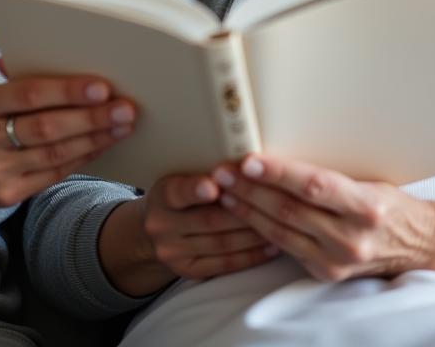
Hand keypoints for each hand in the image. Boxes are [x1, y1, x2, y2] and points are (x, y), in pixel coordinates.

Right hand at [0, 74, 134, 215]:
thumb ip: (18, 84)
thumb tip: (71, 71)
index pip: (28, 95)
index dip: (67, 91)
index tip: (102, 87)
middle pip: (46, 129)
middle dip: (91, 118)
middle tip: (125, 109)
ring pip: (53, 155)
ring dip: (94, 140)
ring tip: (122, 127)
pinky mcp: (3, 196)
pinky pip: (50, 175)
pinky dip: (79, 159)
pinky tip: (99, 146)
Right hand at [98, 173, 277, 295]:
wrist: (155, 230)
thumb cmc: (180, 195)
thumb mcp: (179, 177)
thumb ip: (205, 175)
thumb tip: (243, 164)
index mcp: (161, 195)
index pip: (178, 192)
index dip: (196, 189)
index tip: (213, 185)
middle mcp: (162, 225)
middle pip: (209, 220)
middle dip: (243, 211)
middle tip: (272, 202)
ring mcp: (173, 252)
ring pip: (221, 243)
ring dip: (253, 235)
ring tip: (279, 224)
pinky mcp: (188, 271)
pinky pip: (225, 264)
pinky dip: (251, 256)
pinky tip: (270, 247)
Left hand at [212, 155, 434, 282]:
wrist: (417, 244)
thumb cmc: (389, 200)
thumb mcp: (368, 179)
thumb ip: (329, 173)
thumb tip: (283, 146)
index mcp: (367, 205)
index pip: (314, 186)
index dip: (278, 172)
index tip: (249, 160)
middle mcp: (352, 236)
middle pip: (291, 209)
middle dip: (252, 189)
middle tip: (223, 170)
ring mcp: (338, 259)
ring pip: (281, 231)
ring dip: (248, 209)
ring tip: (225, 190)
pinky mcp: (327, 273)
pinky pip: (285, 248)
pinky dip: (261, 229)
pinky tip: (244, 213)